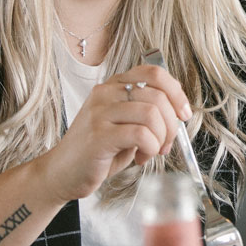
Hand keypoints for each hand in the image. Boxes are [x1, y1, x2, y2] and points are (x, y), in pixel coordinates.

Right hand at [39, 63, 191, 204]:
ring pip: (152, 114)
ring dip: (160, 138)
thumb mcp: (124, 125)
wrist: (61, 173)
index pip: (153, 73)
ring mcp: (100, 113)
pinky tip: (140, 158)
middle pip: (157, 95)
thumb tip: (178, 112)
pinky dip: (149, 149)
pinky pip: (141, 134)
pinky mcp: (99, 135)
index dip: (176, 92)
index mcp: (113, 86)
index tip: (183, 113)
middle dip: (171, 125)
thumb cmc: (97, 152)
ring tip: (150, 152)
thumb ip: (146, 112)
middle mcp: (105, 93)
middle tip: (164, 144)